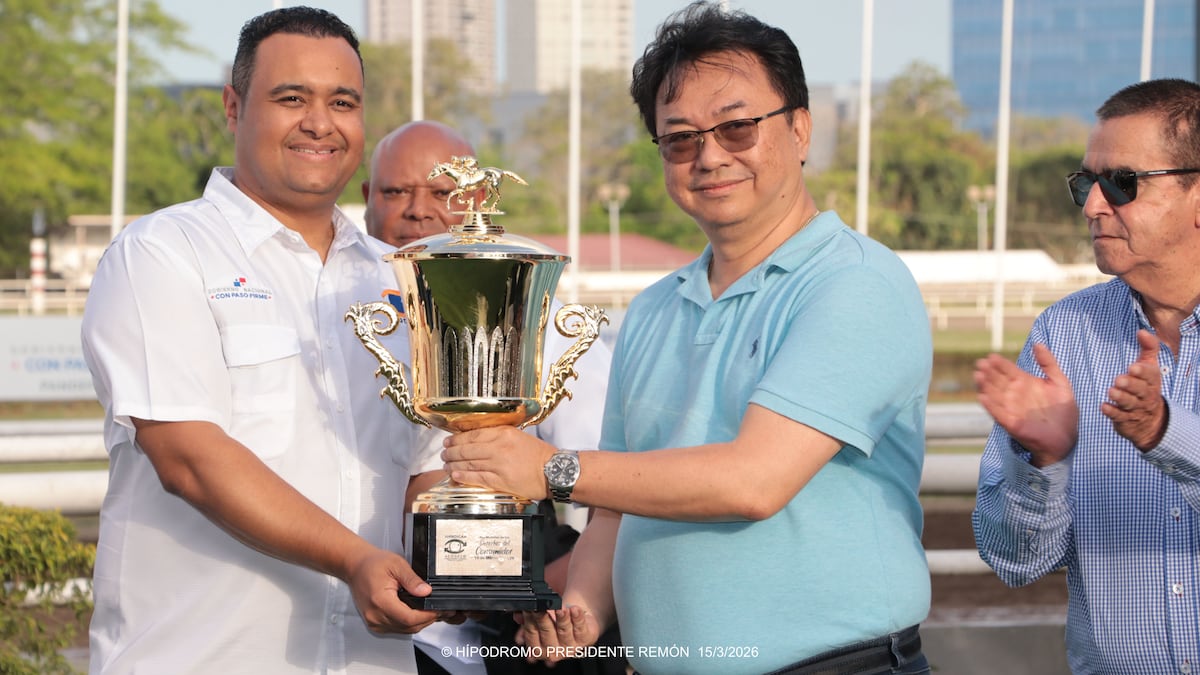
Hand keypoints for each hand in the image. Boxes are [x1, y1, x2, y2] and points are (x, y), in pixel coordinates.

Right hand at [344, 548, 441, 633]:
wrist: (355, 567)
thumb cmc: (372, 564)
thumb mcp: (396, 564)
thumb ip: (412, 580)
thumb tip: (426, 592)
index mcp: (380, 600)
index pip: (408, 618)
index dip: (427, 616)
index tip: (438, 609)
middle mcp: (375, 615)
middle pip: (408, 627)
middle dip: (427, 620)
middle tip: (441, 610)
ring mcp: (374, 622)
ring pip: (404, 630)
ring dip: (420, 623)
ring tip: (432, 611)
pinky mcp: (375, 624)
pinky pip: (397, 629)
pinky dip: (409, 624)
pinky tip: (417, 614)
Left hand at [441, 426, 555, 499]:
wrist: (555, 471)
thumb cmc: (539, 455)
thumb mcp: (520, 437)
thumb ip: (500, 437)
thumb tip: (479, 439)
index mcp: (504, 433)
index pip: (474, 434)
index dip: (457, 438)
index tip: (448, 441)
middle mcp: (499, 447)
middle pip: (468, 449)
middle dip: (452, 451)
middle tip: (444, 453)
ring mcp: (499, 464)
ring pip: (469, 463)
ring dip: (454, 464)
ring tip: (446, 465)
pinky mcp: (500, 480)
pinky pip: (477, 477)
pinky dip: (464, 476)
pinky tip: (455, 476)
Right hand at [514, 605, 602, 664]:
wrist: (578, 618)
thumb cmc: (556, 621)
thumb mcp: (540, 619)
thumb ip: (528, 616)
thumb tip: (517, 614)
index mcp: (539, 649)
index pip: (532, 634)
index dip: (529, 620)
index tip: (528, 607)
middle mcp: (555, 651)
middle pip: (547, 633)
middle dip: (543, 619)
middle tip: (540, 607)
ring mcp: (571, 647)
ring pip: (564, 631)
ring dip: (561, 619)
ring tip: (560, 609)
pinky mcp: (586, 639)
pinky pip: (581, 628)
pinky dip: (577, 618)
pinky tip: (574, 609)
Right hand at [974, 343, 1077, 466]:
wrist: (1067, 437)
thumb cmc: (1063, 411)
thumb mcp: (1060, 382)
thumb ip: (1048, 363)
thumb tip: (1037, 343)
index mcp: (1024, 383)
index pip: (1008, 370)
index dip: (1000, 363)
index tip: (992, 356)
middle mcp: (1015, 395)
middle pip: (997, 381)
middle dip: (989, 372)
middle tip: (981, 363)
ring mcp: (1011, 408)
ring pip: (994, 395)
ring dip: (985, 386)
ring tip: (979, 375)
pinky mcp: (1011, 423)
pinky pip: (998, 413)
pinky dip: (990, 406)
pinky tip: (983, 397)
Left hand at [1102, 329, 1166, 450]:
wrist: (1151, 420)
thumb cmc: (1146, 385)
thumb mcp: (1149, 367)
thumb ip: (1148, 348)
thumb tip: (1142, 331)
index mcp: (1152, 381)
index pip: (1151, 376)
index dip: (1143, 372)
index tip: (1132, 367)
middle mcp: (1146, 395)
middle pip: (1140, 390)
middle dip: (1131, 385)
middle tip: (1119, 380)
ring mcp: (1136, 409)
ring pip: (1130, 403)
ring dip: (1120, 398)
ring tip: (1111, 391)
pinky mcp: (1126, 420)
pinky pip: (1119, 417)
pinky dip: (1112, 412)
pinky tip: (1103, 407)